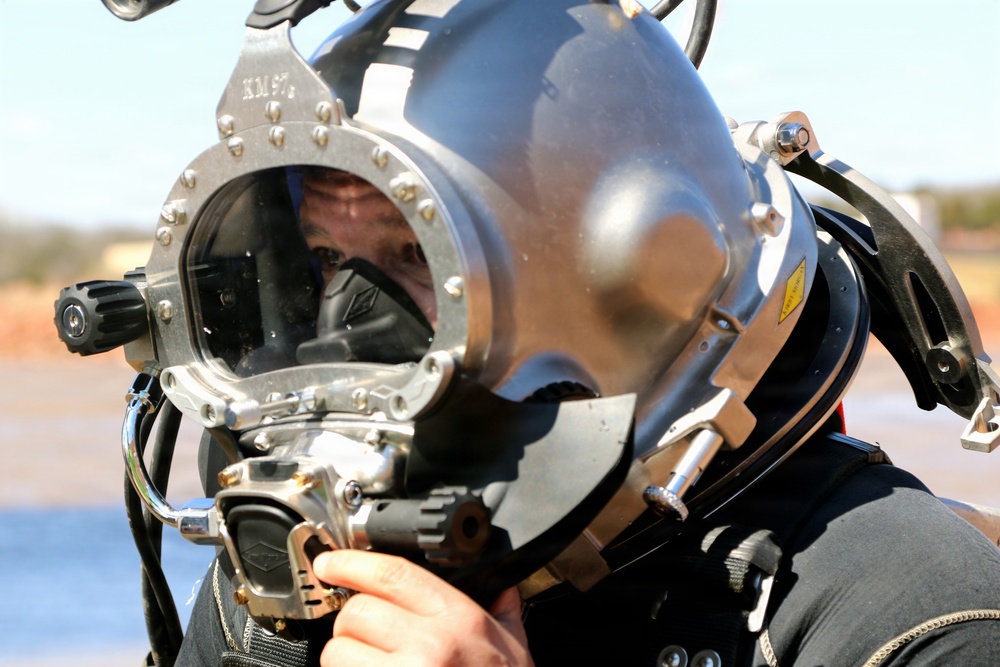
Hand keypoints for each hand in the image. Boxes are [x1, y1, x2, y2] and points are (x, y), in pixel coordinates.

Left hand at [313, 550, 533, 666]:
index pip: (392, 574)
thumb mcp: (513, 643)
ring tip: (368, 663)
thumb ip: (500, 608)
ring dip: (345, 657)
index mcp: (459, 619)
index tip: (331, 562)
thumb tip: (498, 586)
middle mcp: (431, 645)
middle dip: (352, 621)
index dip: (351, 562)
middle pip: (357, 611)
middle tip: (365, 633)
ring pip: (339, 651)